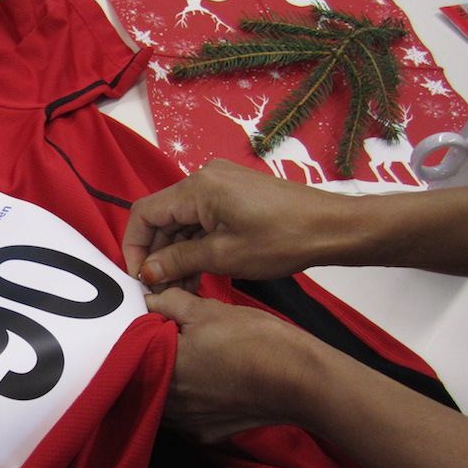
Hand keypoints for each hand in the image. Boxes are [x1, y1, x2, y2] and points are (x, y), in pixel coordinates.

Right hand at [123, 159, 349, 290]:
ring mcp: (220, 184)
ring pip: (181, 221)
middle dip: (157, 254)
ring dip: (177, 253)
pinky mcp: (233, 194)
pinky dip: (195, 244)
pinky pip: (201, 218)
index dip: (134, 247)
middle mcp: (204, 178)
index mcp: (198, 188)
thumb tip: (146, 271)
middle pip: (162, 217)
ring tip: (181, 287)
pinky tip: (198, 272)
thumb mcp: (224, 256)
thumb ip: (179, 261)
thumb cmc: (284, 240)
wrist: (333, 227)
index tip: (138, 277)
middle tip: (160, 288)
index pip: (145, 213)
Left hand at [148, 288, 324, 442]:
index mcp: (160, 368)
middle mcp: (167, 403)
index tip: (152, 321)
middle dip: (152, 357)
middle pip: (145, 377)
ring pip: (163, 398)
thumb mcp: (207, 310)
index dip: (140, 333)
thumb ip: (169, 303)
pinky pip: (187, 415)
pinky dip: (191, 400)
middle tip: (171, 338)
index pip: (131, 349)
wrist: (301, 381)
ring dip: (169, 381)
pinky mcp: (208, 433)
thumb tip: (149, 298)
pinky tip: (206, 383)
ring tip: (190, 361)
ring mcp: (187, 423)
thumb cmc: (253, 341)